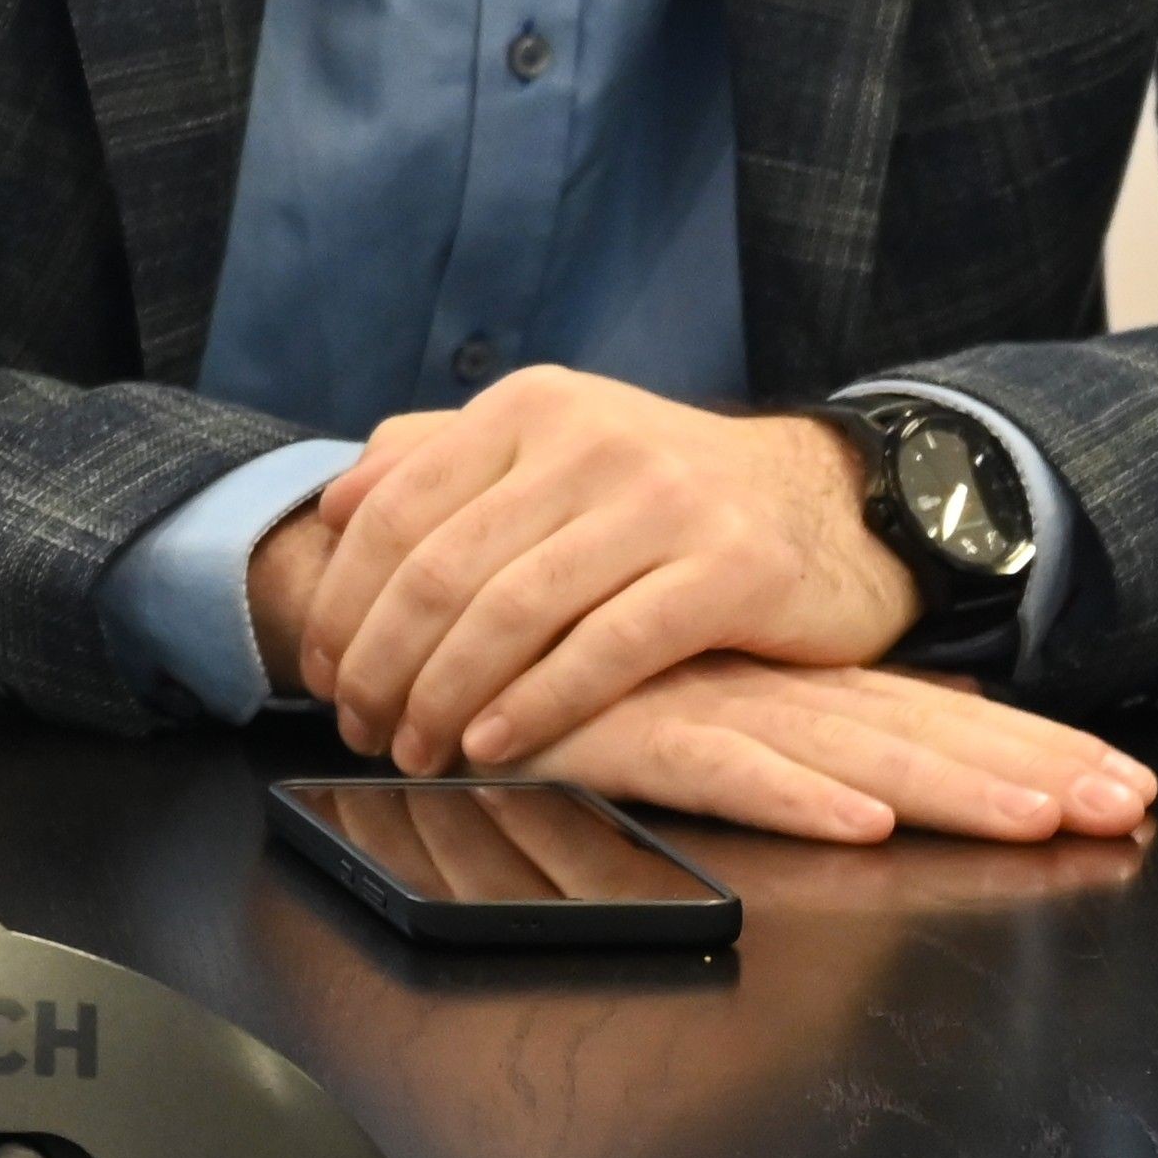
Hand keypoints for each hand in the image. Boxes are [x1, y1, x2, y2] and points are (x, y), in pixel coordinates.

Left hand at [292, 365, 920, 770]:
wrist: (834, 500)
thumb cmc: (669, 491)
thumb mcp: (554, 445)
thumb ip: (444, 458)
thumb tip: (338, 499)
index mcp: (528, 407)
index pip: (396, 509)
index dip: (345, 599)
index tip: (322, 669)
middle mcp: (587, 440)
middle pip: (442, 568)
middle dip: (383, 663)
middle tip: (358, 726)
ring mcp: (662, 502)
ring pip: (512, 611)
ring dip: (446, 696)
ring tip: (417, 749)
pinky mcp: (729, 570)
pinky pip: (605, 649)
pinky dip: (536, 705)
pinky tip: (493, 745)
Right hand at [504, 650, 1156, 845]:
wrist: (411, 609)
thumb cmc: (538, 664)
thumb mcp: (663, 704)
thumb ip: (748, 727)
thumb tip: (860, 776)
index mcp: (774, 680)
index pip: (920, 714)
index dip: (1023, 745)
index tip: (1125, 784)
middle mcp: (754, 686)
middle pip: (913, 732)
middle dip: (1029, 770)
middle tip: (1131, 801)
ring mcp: (694, 700)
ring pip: (843, 748)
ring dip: (951, 786)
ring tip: (1050, 816)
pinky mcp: (622, 728)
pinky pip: (717, 768)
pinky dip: (789, 797)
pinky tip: (858, 819)